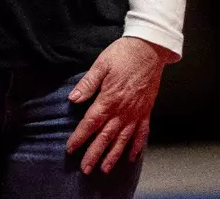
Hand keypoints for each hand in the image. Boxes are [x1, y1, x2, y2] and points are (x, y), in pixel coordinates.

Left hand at [65, 36, 170, 173]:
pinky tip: (131, 157)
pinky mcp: (146, 111)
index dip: (80, 137)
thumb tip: (73, 99)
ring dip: (113, 156)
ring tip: (105, 169)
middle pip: (105, 137)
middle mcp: (123, 110)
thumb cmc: (123, 54)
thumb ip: (87, 83)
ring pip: (123, 139)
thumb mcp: (101, 64)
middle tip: (85, 169)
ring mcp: (136, 112)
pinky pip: (142, 133)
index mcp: (109, 99)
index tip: (70, 148)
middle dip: (94, 154)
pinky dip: (136, 146)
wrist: (149, 49)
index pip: (90, 123)